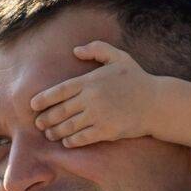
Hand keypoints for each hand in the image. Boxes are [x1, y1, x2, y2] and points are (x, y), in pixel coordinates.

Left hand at [29, 40, 158, 146]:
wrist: (157, 103)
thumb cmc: (137, 79)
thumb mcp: (119, 57)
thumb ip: (97, 49)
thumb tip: (75, 50)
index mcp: (90, 81)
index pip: (58, 91)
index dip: (43, 99)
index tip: (33, 105)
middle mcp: (91, 98)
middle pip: (59, 111)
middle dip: (45, 119)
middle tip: (39, 124)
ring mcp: (98, 115)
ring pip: (67, 127)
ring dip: (55, 132)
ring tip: (50, 134)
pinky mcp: (106, 131)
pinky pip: (82, 138)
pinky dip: (71, 141)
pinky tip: (67, 141)